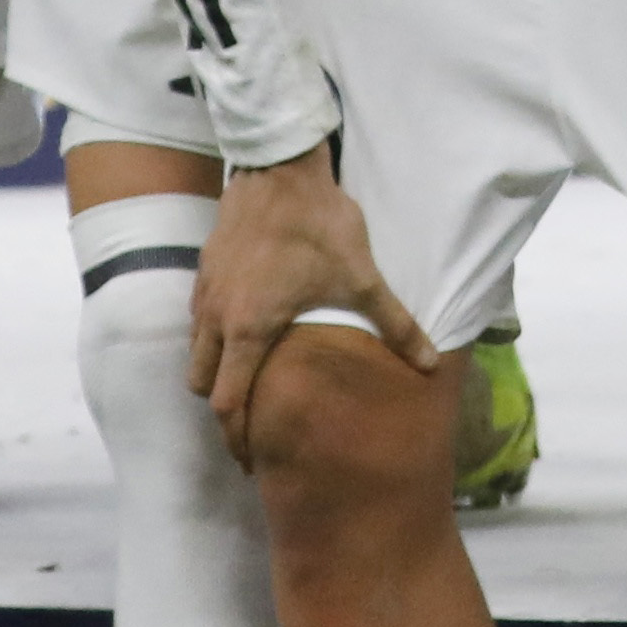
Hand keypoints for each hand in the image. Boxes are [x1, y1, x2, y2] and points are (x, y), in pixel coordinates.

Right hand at [192, 147, 428, 459]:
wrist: (278, 169)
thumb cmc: (319, 226)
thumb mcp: (361, 277)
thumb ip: (394, 324)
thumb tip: (430, 362)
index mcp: (247, 330)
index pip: (228, 403)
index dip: (237, 436)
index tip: (253, 457)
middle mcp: (214, 320)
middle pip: (203, 386)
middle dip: (224, 411)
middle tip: (250, 427)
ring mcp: (204, 296)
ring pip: (196, 355)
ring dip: (217, 374)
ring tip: (247, 385)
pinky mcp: (203, 273)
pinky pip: (197, 323)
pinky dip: (213, 341)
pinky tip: (242, 335)